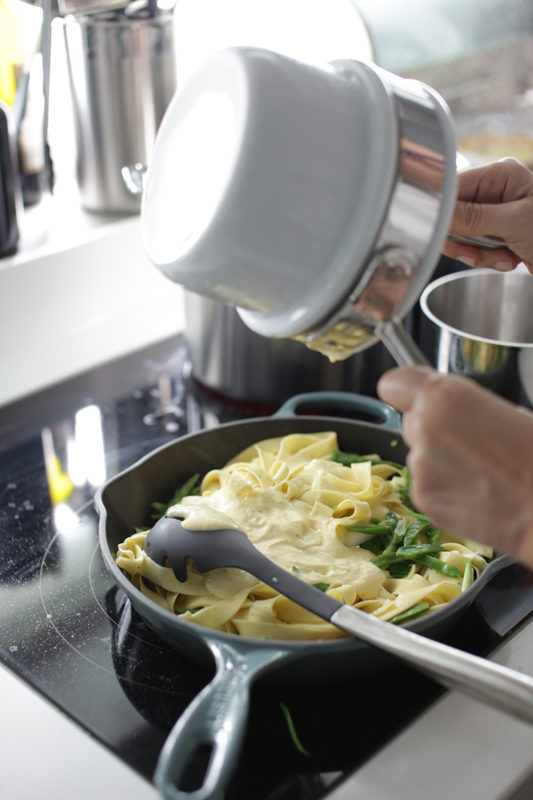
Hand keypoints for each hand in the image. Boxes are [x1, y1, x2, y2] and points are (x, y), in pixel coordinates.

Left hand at [377, 366, 532, 569]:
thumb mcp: (505, 409)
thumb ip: (464, 403)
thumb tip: (456, 408)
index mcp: (443, 397)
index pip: (394, 383)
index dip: (405, 390)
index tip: (419, 395)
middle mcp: (423, 428)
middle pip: (411, 420)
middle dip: (431, 427)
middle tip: (469, 440)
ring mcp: (420, 466)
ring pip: (419, 454)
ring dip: (440, 459)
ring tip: (479, 469)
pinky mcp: (422, 497)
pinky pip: (425, 483)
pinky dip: (443, 485)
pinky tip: (474, 489)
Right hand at [442, 158, 532, 274]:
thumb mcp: (514, 223)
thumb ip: (473, 217)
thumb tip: (439, 214)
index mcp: (501, 175)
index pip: (453, 188)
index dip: (444, 213)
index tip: (441, 233)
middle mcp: (498, 191)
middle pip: (456, 215)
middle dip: (465, 239)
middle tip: (476, 253)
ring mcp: (500, 213)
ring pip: (466, 235)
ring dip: (481, 253)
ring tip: (506, 257)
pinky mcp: (503, 232)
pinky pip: (480, 247)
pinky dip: (492, 258)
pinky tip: (512, 259)